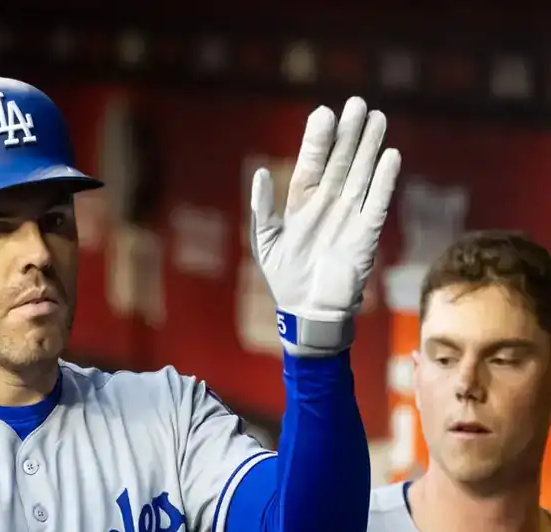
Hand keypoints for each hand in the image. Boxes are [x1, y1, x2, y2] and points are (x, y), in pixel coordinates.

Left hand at [250, 97, 400, 355]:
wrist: (309, 310)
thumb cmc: (285, 277)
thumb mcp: (265, 242)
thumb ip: (262, 208)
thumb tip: (259, 173)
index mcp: (301, 203)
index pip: (312, 163)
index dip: (318, 139)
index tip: (324, 112)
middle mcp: (328, 204)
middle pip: (340, 162)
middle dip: (349, 134)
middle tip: (357, 103)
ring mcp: (348, 216)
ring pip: (361, 174)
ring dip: (369, 148)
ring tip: (377, 117)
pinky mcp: (366, 233)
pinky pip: (377, 202)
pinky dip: (383, 181)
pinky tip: (390, 157)